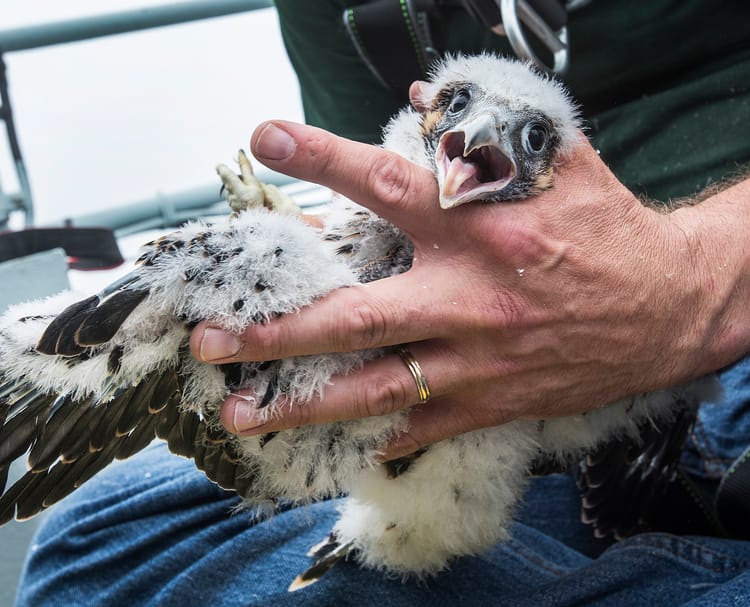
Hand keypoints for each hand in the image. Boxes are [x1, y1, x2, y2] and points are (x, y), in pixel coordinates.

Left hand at [190, 120, 749, 459]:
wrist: (670, 305)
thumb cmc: (608, 230)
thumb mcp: (557, 165)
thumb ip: (488, 131)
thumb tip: (424, 94)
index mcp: (482, 228)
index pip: (388, 183)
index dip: (321, 160)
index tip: (264, 140)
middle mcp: (471, 297)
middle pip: (356, 317)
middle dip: (276, 332)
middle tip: (213, 339)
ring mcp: (479, 359)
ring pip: (375, 388)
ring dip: (302, 404)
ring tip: (241, 414)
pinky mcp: (496, 401)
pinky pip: (426, 425)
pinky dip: (381, 432)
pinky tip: (339, 443)